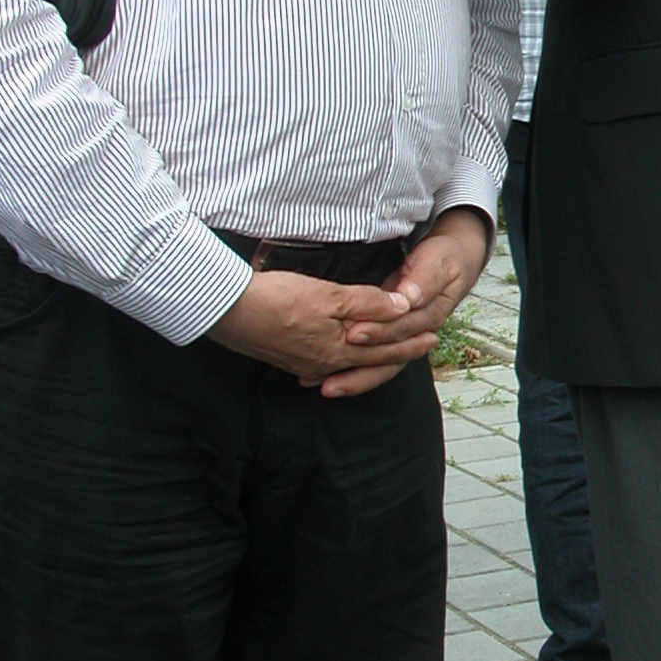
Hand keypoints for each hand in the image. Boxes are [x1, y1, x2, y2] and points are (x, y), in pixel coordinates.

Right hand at [209, 269, 419, 390]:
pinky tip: (339, 361)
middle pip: (371, 360)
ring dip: (372, 357)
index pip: (386, 349)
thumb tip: (402, 308)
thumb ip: (367, 303)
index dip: (410, 341)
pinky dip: (341, 362)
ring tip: (386, 352)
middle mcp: (325, 363)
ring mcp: (305, 363)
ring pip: (348, 363)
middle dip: (399, 352)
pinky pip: (324, 364)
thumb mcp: (329, 296)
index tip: (433, 335)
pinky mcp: (287, 356)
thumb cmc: (278, 300)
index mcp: (340, 350)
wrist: (227, 311)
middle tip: (424, 346)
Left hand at [327, 205, 493, 400]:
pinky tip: (324, 373)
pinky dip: (348, 365)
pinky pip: (369, 354)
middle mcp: (415, 333)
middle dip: (357, 370)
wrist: (450, 258)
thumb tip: (409, 299)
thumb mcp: (438, 264)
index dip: (379, 333)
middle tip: (328, 374)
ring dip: (350, 376)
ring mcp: (401, 335)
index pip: (402, 330)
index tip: (355, 334)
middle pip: (387, 359)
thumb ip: (424, 280)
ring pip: (377, 364)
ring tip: (321, 384)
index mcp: (430, 317)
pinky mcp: (387, 331)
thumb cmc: (445, 258)